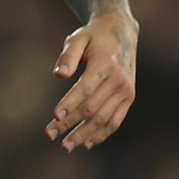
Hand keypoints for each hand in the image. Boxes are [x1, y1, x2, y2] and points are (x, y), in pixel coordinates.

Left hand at [47, 8, 137, 150]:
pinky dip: (102, 133)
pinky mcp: (129, 97)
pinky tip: (86, 143)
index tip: (54, 117)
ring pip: (104, 119)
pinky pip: (116, 120)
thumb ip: (67, 55)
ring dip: (84, 134)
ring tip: (65, 145)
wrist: (122, 32)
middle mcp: (118, 80)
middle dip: (70, 123)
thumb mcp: (77, 38)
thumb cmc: (93, 36)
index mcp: (105, 64)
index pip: (85, 89)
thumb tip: (58, 75)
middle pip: (92, 108)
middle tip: (49, 135)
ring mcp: (126, 91)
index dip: (70, 104)